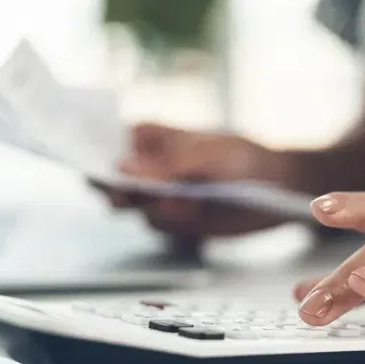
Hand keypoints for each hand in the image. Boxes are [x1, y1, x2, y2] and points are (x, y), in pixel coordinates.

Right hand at [94, 123, 299, 237]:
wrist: (280, 189)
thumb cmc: (244, 157)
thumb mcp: (207, 154)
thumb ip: (165, 165)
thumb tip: (121, 169)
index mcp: (147, 137)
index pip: (103, 140)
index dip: (86, 150)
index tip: (84, 163)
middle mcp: (146, 167)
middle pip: (109, 182)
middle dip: (117, 190)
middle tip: (131, 193)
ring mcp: (157, 195)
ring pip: (133, 209)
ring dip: (157, 208)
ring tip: (190, 200)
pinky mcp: (174, 220)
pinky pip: (158, 226)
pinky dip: (175, 223)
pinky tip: (197, 212)